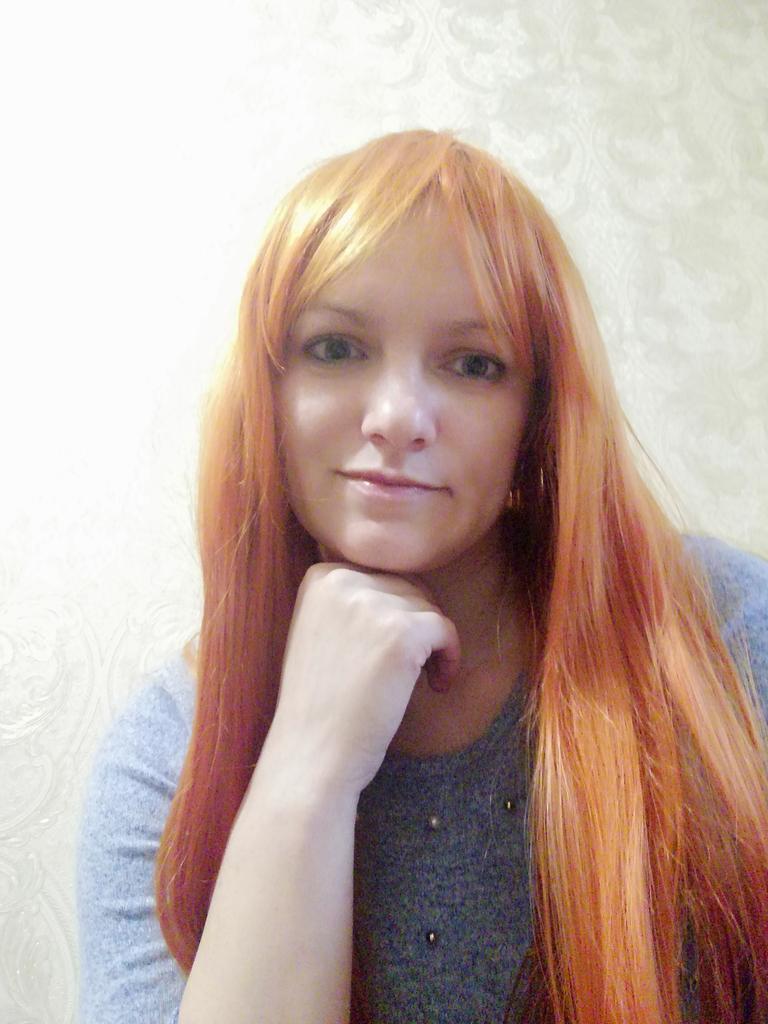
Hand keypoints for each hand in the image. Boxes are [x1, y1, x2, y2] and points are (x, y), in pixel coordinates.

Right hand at [262, 563, 460, 797]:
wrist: (311, 753)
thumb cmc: (320, 703)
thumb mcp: (319, 632)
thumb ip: (351, 603)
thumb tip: (404, 586)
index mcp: (321, 577)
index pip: (382, 576)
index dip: (396, 611)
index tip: (389, 649)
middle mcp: (342, 581)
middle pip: (408, 587)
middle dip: (417, 626)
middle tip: (410, 669)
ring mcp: (371, 605)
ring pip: (428, 607)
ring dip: (433, 644)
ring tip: (421, 679)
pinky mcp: (400, 633)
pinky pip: (445, 629)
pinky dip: (449, 657)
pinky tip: (436, 684)